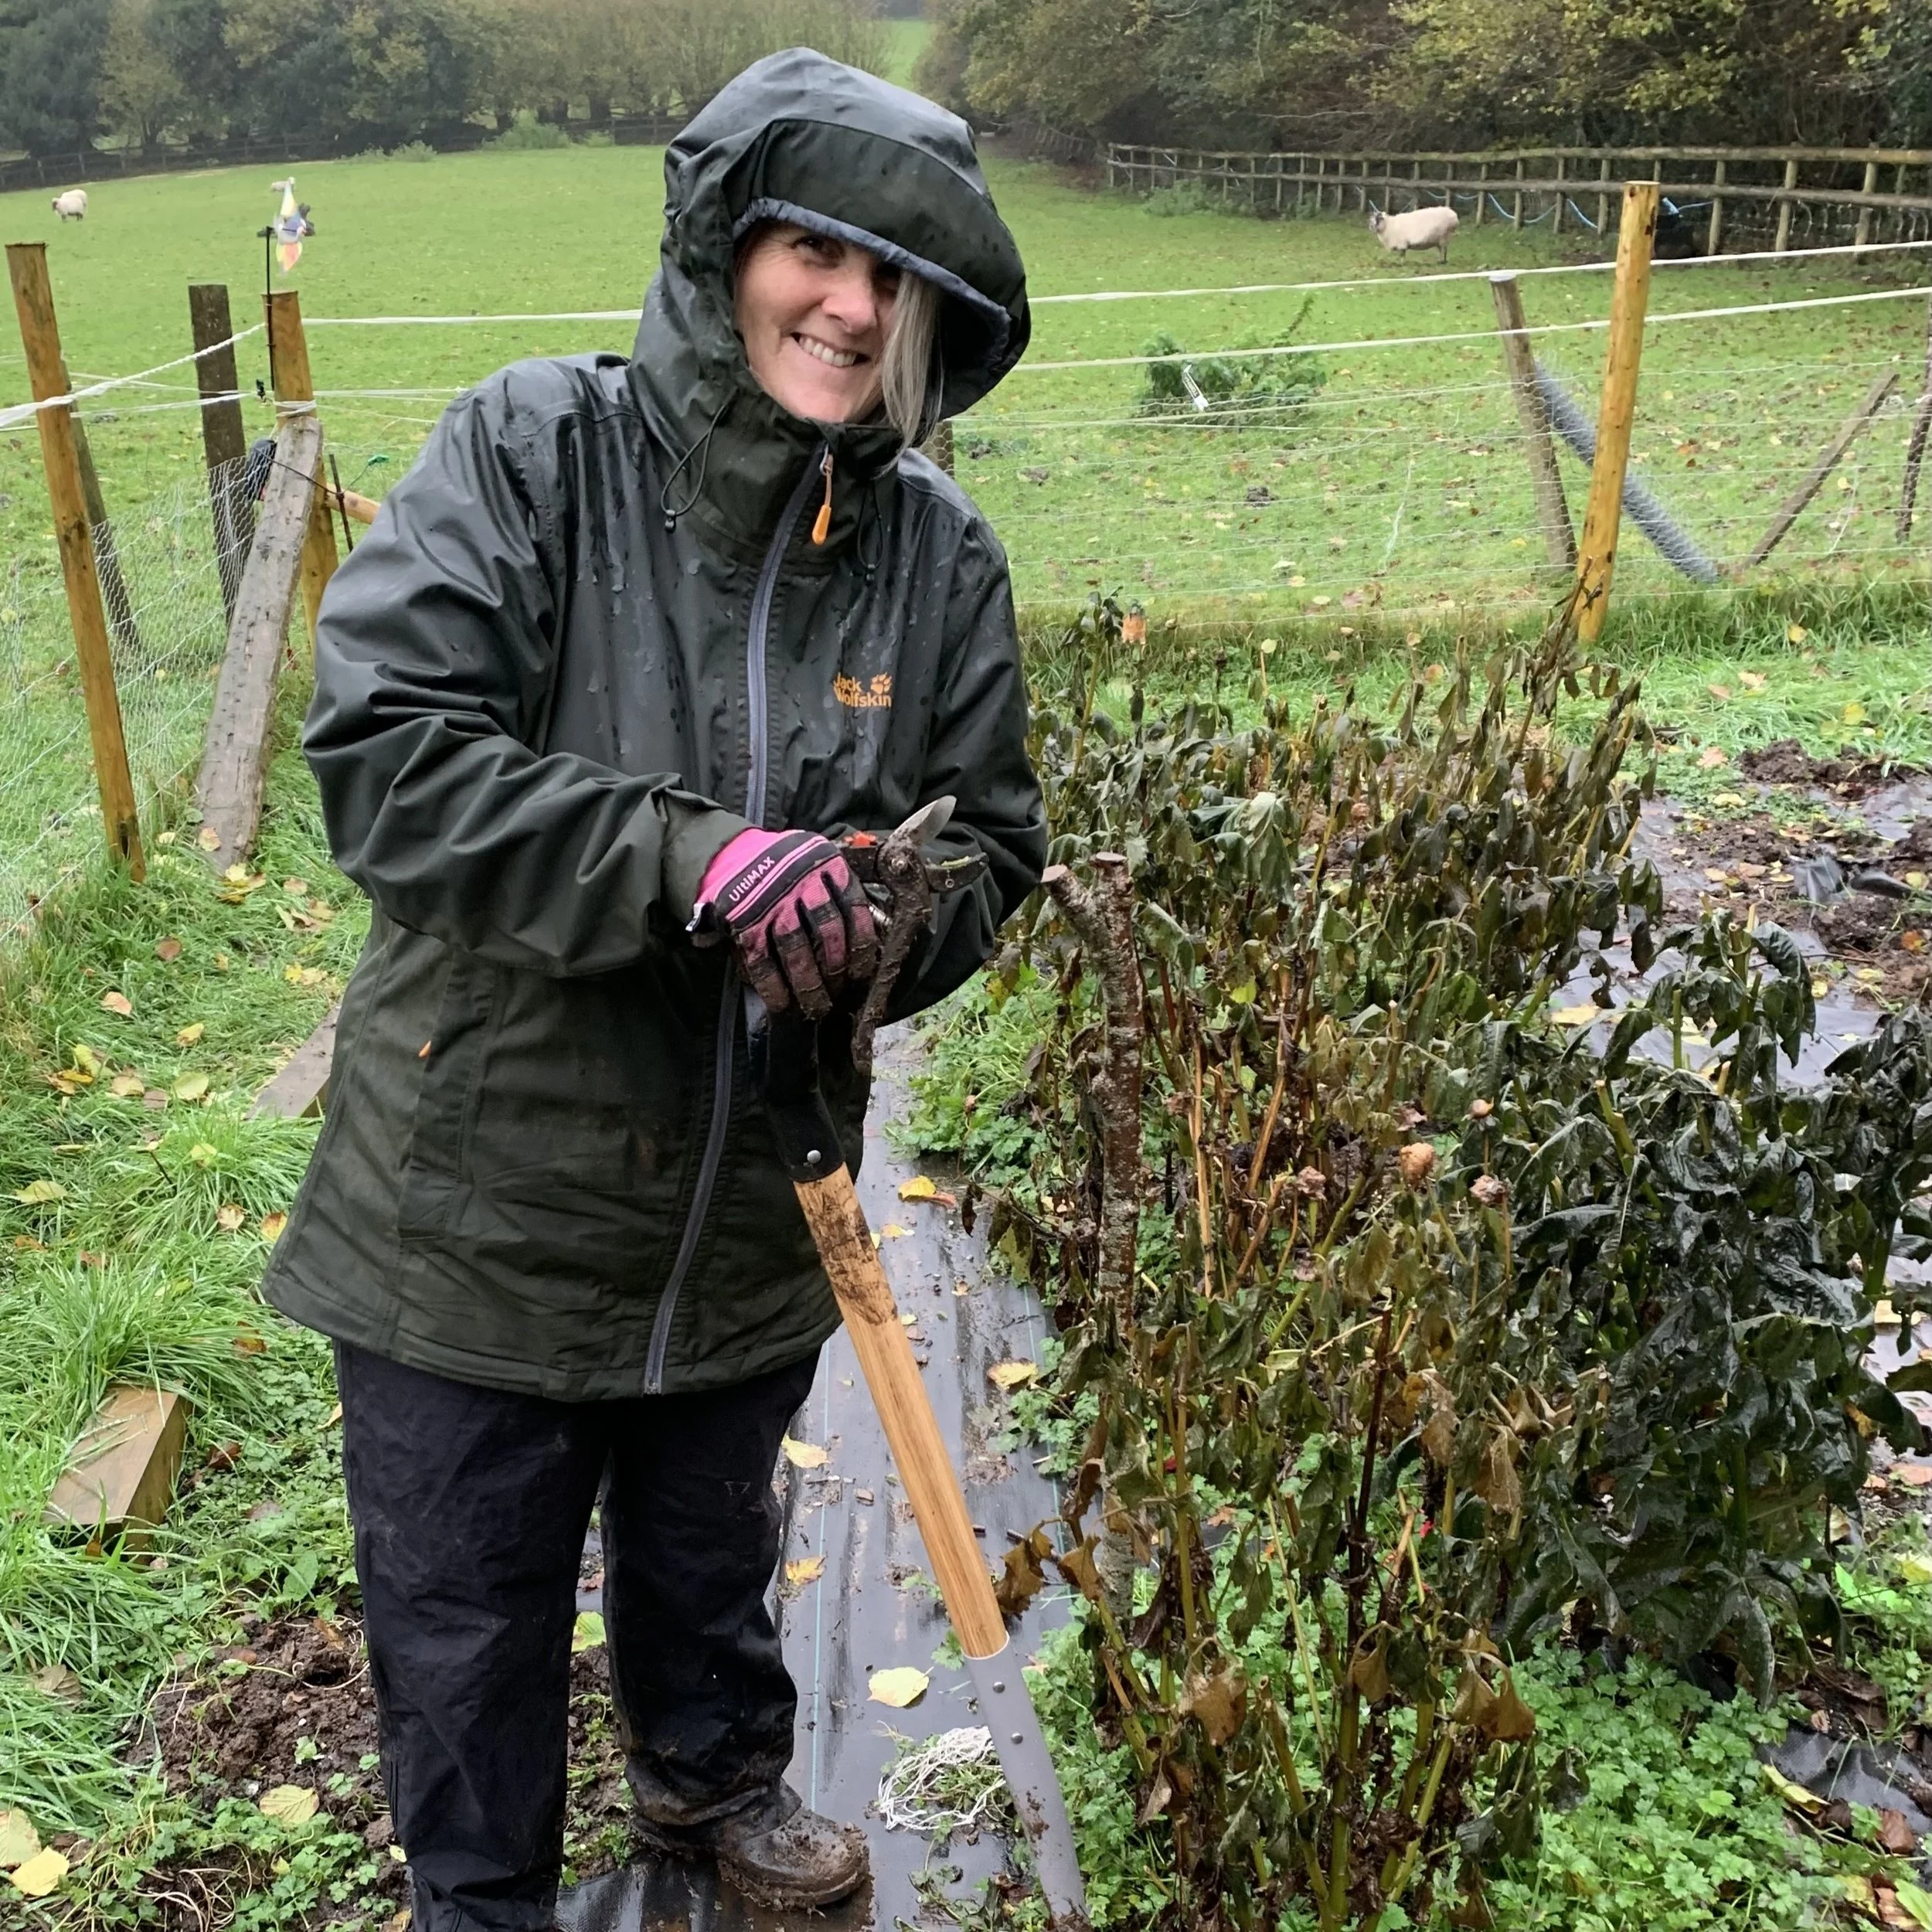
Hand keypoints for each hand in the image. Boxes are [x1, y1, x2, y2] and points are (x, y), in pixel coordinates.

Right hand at [693, 828, 878, 1019]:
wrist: (731, 852)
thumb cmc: (784, 865)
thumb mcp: (817, 861)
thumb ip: (837, 891)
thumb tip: (861, 943)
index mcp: (828, 865)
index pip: (855, 909)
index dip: (862, 946)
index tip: (862, 972)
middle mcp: (802, 881)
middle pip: (828, 932)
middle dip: (836, 969)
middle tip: (838, 993)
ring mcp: (772, 902)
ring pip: (796, 949)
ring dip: (808, 984)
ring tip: (816, 1006)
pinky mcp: (745, 920)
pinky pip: (762, 959)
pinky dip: (772, 986)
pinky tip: (781, 1004)